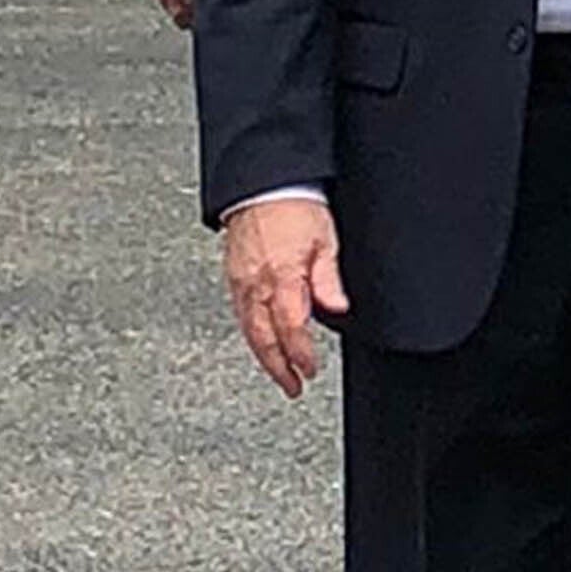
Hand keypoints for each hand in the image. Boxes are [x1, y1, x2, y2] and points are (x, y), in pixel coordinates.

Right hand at [222, 197, 346, 395]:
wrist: (262, 185)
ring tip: (281, 374)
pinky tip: (262, 344)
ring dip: (265, 357)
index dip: (300, 353)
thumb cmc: (295, 207)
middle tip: (294, 386)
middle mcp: (256, 284)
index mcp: (281, 276)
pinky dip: (252, 335)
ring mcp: (241, 282)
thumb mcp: (325, 240)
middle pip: (264, 337)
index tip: (310, 370)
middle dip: (279, 367)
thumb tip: (337, 308)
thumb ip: (328, 279)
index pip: (290, 326)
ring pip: (250, 330)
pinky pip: (241, 315)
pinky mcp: (234, 277)